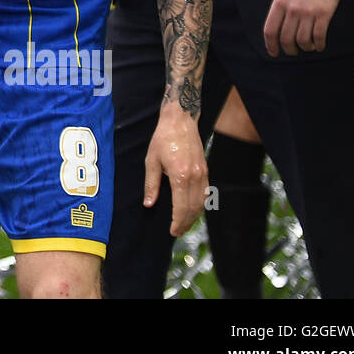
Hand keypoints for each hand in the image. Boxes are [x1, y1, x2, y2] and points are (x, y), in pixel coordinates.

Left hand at [143, 105, 207, 236]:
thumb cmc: (162, 139)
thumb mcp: (151, 161)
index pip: (181, 207)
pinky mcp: (205, 170)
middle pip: (193, 208)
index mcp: (180, 175)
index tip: (172, 231)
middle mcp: (194, 176)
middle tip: (177, 232)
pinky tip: (192, 209)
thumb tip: (149, 204)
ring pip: (202, 202)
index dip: (177, 221)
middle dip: (186, 223)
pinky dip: (199, 205)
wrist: (180, 121)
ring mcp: (202, 173)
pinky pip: (205, 193)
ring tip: (183, 224)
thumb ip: (151, 184)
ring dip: (194, 216)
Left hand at [263, 0, 344, 56]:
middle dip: (289, 50)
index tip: (274, 53)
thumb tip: (277, 29)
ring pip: (303, 41)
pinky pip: (319, 36)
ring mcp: (308, 13)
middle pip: (286, 39)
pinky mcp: (323, 14)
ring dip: (305, 48)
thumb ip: (280, 9)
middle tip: (292, 52)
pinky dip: (319, 45)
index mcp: (279, 4)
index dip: (271, 45)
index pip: (270, 31)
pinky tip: (319, 45)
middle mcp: (292, 10)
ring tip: (307, 48)